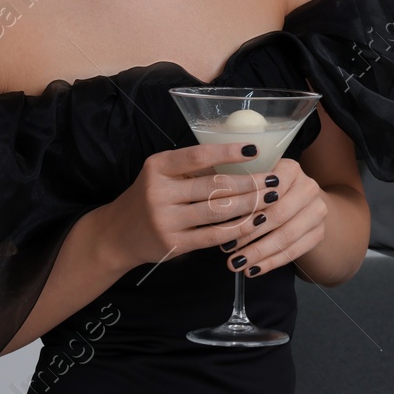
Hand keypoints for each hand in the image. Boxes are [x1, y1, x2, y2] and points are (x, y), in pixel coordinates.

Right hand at [99, 142, 274, 269]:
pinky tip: (255, 222)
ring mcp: (165, 220)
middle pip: (215, 185)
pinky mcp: (173, 243)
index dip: (228, 152)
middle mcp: (159, 191)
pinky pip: (213, 235)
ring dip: (250, 204)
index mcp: (158, 166)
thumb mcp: (162, 174)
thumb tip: (242, 157)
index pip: (198, 156)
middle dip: (250, 182)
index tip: (255, 149)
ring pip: (218, 211)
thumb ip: (193, 168)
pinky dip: (238, 228)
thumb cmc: (150, 197)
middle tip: (275, 179)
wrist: (118, 234)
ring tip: (271, 198)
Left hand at [218, 156, 327, 278]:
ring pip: (286, 236)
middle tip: (226, 248)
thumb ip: (237, 185)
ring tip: (236, 263)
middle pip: (278, 215)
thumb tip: (208, 195)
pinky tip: (253, 270)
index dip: (246, 206)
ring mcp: (318, 211)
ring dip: (258, 252)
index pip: (268, 188)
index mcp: (291, 169)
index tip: (223, 220)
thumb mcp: (254, 180)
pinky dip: (271, 263)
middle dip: (249, 234)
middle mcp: (309, 187)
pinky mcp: (319, 232)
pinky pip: (294, 252)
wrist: (302, 203)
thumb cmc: (266, 191)